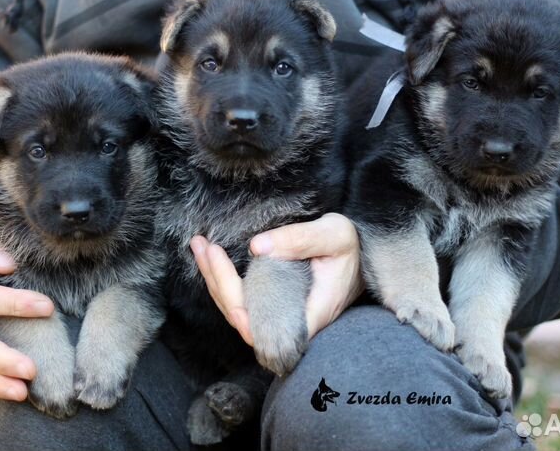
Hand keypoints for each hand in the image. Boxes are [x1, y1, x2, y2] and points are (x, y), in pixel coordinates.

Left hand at [190, 213, 362, 345]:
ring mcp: (282, 315)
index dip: (236, 304)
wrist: (360, 255)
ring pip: (238, 310)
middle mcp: (293, 322)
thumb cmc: (352, 247)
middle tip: (202, 245)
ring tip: (199, 246)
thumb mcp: (334, 235)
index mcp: (312, 312)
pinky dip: (223, 279)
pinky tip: (210, 258)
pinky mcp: (274, 305)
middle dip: (217, 281)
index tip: (219, 266)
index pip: (264, 324)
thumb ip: (301, 239)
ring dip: (214, 279)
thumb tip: (257, 247)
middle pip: (243, 317)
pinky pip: (242, 301)